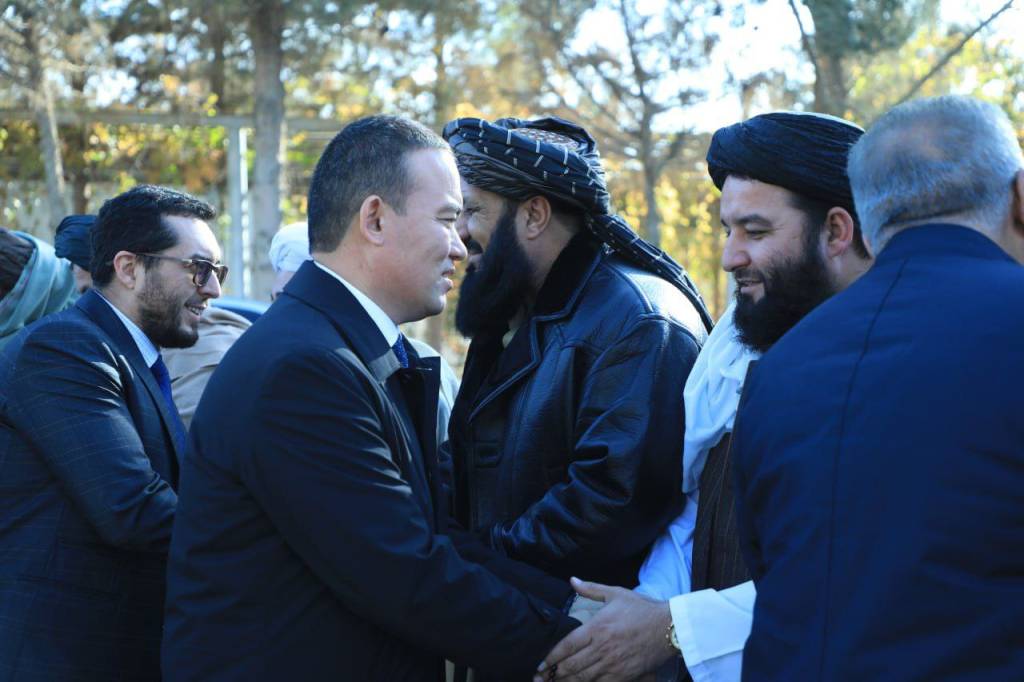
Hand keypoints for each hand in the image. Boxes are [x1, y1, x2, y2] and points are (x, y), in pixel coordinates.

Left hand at [534, 577, 675, 681]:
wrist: (669, 627)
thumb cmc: (642, 609)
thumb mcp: (615, 594)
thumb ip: (591, 589)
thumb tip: (572, 580)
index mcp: (597, 627)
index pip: (567, 645)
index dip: (551, 657)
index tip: (541, 664)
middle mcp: (602, 647)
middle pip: (572, 665)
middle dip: (553, 673)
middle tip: (540, 678)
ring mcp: (613, 663)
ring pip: (583, 677)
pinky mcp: (624, 675)